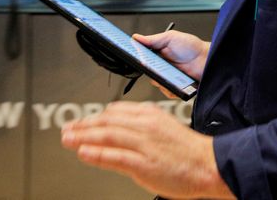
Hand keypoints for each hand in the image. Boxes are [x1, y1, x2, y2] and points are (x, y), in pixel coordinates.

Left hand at [62, 101, 233, 198]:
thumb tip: (123, 130)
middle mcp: (145, 126)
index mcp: (151, 115)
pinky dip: (97, 154)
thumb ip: (145, 128)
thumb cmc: (190, 152)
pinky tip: (84, 153)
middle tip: (67, 129)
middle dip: (84, 125)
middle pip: (107, 122)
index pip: (117, 111)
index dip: (96, 116)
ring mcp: (144, 144)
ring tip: (68, 139)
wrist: (209, 165)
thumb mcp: (166, 129)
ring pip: (107, 136)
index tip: (83, 121)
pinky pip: (115, 156)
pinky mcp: (144, 163)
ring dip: (83, 137)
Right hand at [134, 29, 208, 82]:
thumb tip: (136, 37)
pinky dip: (170, 89)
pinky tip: (176, 83)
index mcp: (157, 54)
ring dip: (161, 80)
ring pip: (156, 83)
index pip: (142, 58)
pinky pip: (167, 92)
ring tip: (171, 74)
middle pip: (148, 72)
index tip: (138, 59)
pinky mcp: (174, 86)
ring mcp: (167, 77)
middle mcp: (161, 66)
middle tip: (155, 67)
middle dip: (150, 71)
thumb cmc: (191, 46)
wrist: (207, 58)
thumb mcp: (171, 38)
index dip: (138, 59)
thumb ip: (153, 39)